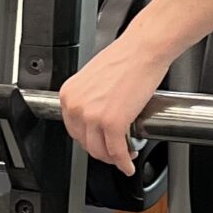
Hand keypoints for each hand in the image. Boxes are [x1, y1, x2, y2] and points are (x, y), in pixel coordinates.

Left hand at [57, 32, 171, 178]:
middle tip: (114, 152)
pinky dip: (124, 162)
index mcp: (69, 94)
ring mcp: (93, 116)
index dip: (89, 140)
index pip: (74, 128)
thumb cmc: (126, 58)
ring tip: (125, 156)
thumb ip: (91, 99)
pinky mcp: (113, 122)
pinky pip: (116, 151)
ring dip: (113, 159)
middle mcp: (76, 106)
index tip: (99, 143)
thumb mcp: (94, 79)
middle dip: (101, 151)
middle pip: (85, 142)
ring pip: (99, 150)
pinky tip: (129, 164)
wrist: (143, 49)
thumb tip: (98, 116)